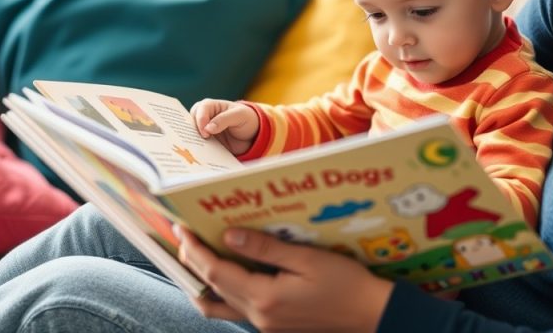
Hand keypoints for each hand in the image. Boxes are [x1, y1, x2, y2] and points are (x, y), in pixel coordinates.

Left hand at [177, 226, 393, 332]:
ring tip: (195, 259)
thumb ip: (266, 249)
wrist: (371, 315)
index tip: (181, 229)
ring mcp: (265, 325)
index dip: (194, 250)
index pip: (216, 272)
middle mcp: (259, 316)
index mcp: (265, 298)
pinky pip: (236, 310)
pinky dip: (223, 292)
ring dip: (202, 283)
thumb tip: (230, 237)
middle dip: (192, 262)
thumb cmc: (346, 284)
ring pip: (219, 306)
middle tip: (183, 237)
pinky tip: (228, 274)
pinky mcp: (273, 326)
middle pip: (212, 288)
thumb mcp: (308, 259)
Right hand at [189, 99, 259, 155]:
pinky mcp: (207, 143)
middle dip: (191, 131)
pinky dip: (199, 150)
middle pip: (191, 122)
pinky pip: (199, 146)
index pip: (201, 109)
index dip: (201, 120)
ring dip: (193, 142)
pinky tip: (201, 157)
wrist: (252, 135)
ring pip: (192, 135)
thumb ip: (224, 120)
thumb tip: (208, 128)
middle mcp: (205, 117)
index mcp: (211, 106)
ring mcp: (204, 131)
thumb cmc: (246, 118)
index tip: (205, 132)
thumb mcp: (239, 115)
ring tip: (195, 151)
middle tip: (195, 142)